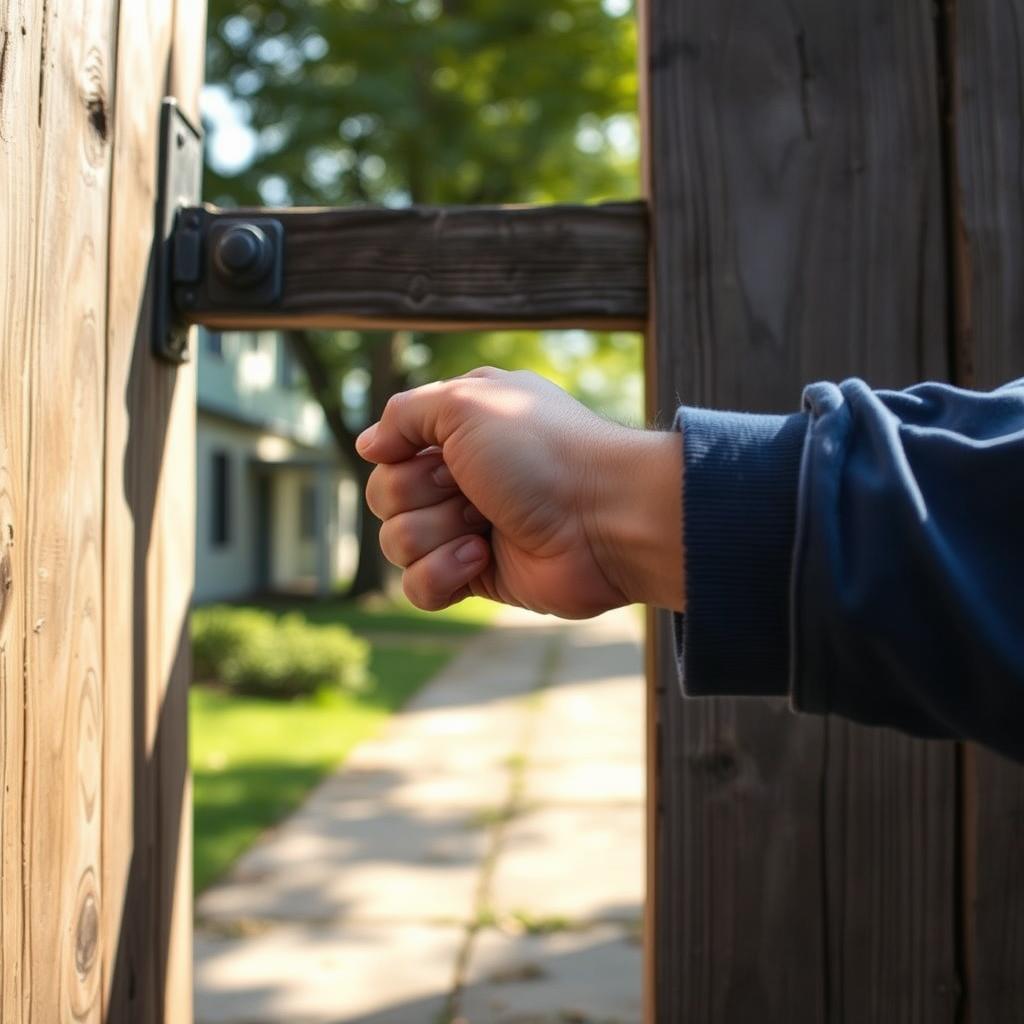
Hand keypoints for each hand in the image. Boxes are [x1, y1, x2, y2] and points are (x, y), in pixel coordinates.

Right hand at [357, 367, 683, 616]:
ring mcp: (466, 527)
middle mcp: (459, 476)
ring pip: (396, 543)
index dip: (401, 456)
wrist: (604, 518)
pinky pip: (418, 587)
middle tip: (470, 489)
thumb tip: (367, 446)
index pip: (387, 449)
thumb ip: (404, 415)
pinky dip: (442, 574)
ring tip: (485, 525)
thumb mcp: (464, 403)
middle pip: (382, 496)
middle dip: (419, 494)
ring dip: (436, 533)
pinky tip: (482, 558)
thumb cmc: (541, 452)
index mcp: (457, 429)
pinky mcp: (476, 576)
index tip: (441, 454)